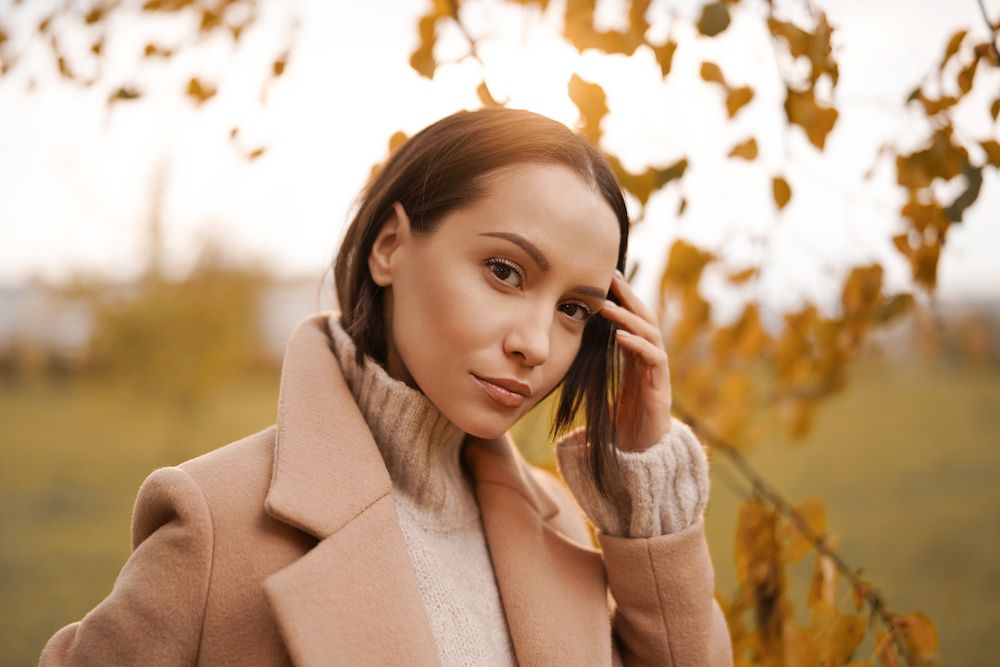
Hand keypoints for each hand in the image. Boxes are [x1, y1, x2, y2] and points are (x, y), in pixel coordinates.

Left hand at [598, 271, 672, 452]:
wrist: (640, 457)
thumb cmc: (621, 425)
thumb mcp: (601, 390)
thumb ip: (592, 372)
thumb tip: (561, 356)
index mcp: (637, 359)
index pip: (633, 320)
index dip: (622, 299)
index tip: (606, 279)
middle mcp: (651, 361)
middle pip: (645, 319)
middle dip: (629, 297)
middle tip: (611, 278)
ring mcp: (658, 374)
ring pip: (650, 334)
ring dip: (628, 318)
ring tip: (607, 306)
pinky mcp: (660, 389)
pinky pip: (654, 360)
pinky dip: (638, 345)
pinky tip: (621, 336)